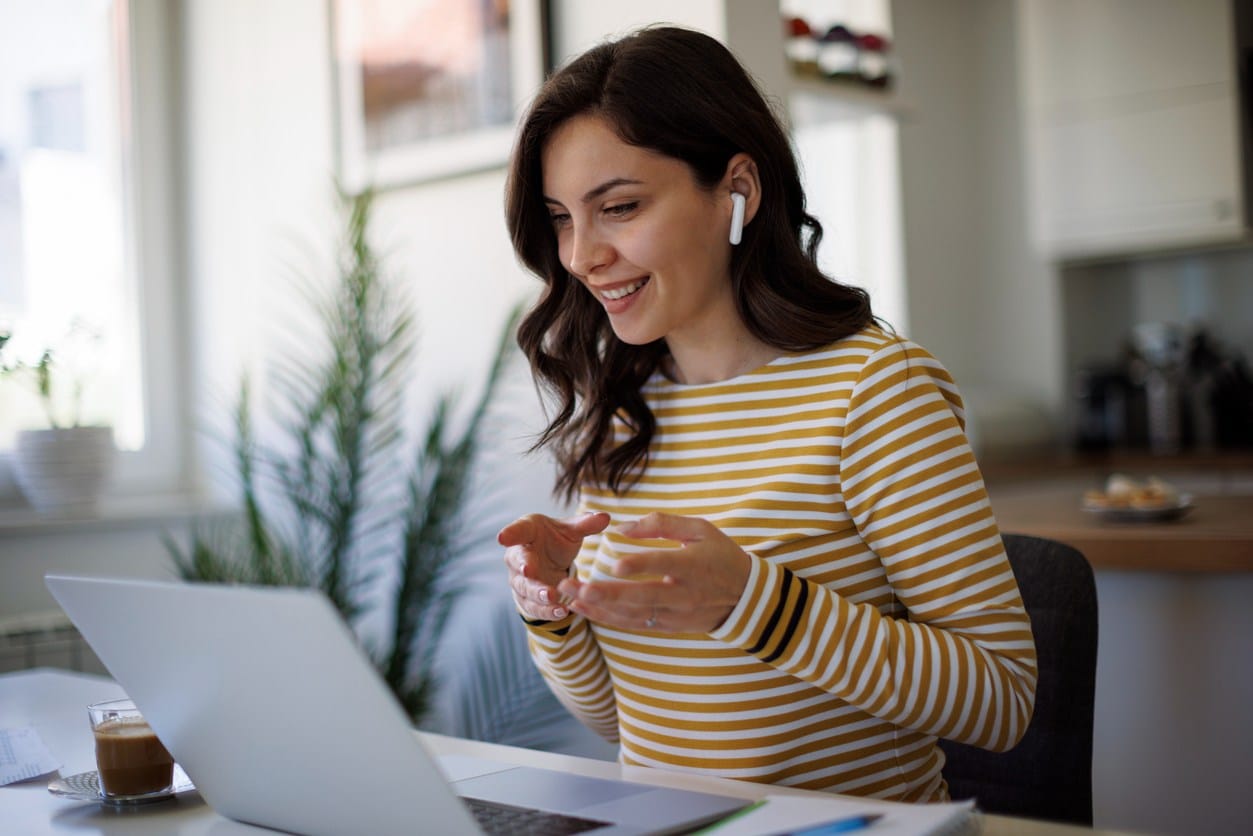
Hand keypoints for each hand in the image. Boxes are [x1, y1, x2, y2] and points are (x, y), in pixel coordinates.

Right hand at [499, 511, 610, 620]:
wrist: (549, 560)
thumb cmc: (555, 539)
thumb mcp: (570, 530)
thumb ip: (585, 524)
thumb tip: (605, 517)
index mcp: (526, 532)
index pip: (517, 531)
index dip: (510, 534)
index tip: (502, 537)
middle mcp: (517, 556)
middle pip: (517, 562)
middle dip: (524, 567)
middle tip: (530, 571)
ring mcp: (519, 579)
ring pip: (524, 588)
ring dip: (537, 594)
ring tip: (552, 598)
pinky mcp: (526, 598)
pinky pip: (533, 606)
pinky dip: (546, 611)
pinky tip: (561, 612)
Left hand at [558, 513, 751, 633]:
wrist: (747, 598)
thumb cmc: (721, 556)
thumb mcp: (700, 529)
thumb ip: (662, 524)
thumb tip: (623, 527)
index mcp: (693, 564)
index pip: (664, 564)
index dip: (640, 564)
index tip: (614, 563)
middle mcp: (683, 593)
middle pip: (641, 596)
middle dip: (605, 593)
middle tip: (574, 587)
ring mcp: (676, 613)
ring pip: (634, 615)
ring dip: (600, 609)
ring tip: (571, 599)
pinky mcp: (670, 626)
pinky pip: (636, 625)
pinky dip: (609, 619)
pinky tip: (586, 611)